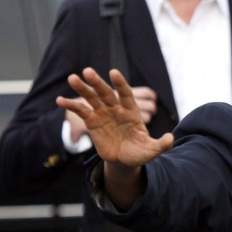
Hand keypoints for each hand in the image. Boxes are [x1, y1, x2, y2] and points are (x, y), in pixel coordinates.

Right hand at [57, 68, 172, 209]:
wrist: (124, 160)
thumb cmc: (139, 152)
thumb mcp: (151, 150)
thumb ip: (161, 144)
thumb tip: (171, 139)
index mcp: (131, 112)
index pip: (126, 94)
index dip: (120, 84)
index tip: (113, 72)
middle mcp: (116, 109)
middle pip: (106, 93)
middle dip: (98, 82)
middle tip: (88, 71)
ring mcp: (103, 114)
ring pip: (92, 98)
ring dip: (82, 88)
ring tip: (72, 78)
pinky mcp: (92, 122)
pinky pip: (81, 111)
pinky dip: (71, 105)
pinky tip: (60, 100)